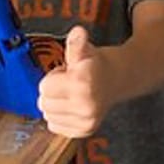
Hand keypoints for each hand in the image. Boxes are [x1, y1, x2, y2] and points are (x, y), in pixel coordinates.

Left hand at [36, 25, 114, 139]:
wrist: (119, 78)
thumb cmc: (98, 64)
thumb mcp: (86, 50)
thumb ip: (76, 43)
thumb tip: (78, 32)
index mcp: (82, 83)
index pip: (44, 87)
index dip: (53, 77)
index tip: (65, 73)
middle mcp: (85, 105)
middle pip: (43, 103)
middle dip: (52, 91)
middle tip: (68, 84)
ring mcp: (87, 120)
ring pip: (48, 116)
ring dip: (56, 105)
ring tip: (72, 94)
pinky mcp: (86, 130)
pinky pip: (56, 127)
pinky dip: (61, 117)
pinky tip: (73, 106)